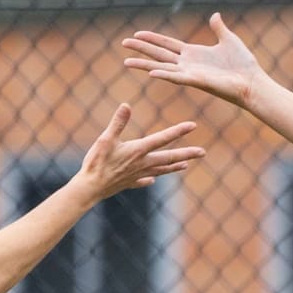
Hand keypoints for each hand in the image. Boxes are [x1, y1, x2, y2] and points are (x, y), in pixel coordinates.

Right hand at [75, 103, 203, 200]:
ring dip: (174, 167)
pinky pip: (143, 181)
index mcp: (138, 150)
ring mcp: (138, 175)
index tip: (193, 125)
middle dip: (187, 154)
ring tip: (186, 165)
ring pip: (161, 170)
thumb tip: (126, 105)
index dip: (178, 131)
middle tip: (202, 152)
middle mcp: (143, 164)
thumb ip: (118, 123)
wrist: (90, 188)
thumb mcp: (105, 139)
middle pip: (169, 158)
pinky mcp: (130, 183)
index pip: (163, 138)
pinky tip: (152, 180)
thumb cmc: (97, 162)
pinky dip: (150, 179)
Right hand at [121, 12, 263, 109]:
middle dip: (141, 48)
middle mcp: (188, 64)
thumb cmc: (243, 65)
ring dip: (144, 64)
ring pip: (162, 67)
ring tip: (126, 61)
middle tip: (123, 43)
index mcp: (193, 53)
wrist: (252, 81)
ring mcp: (190, 73)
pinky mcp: (197, 81)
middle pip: (159, 54)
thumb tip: (215, 15)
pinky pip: (177, 78)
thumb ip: (218, 28)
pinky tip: (151, 73)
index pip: (167, 44)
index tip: (137, 34)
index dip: (152, 38)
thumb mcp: (229, 39)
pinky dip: (165, 75)